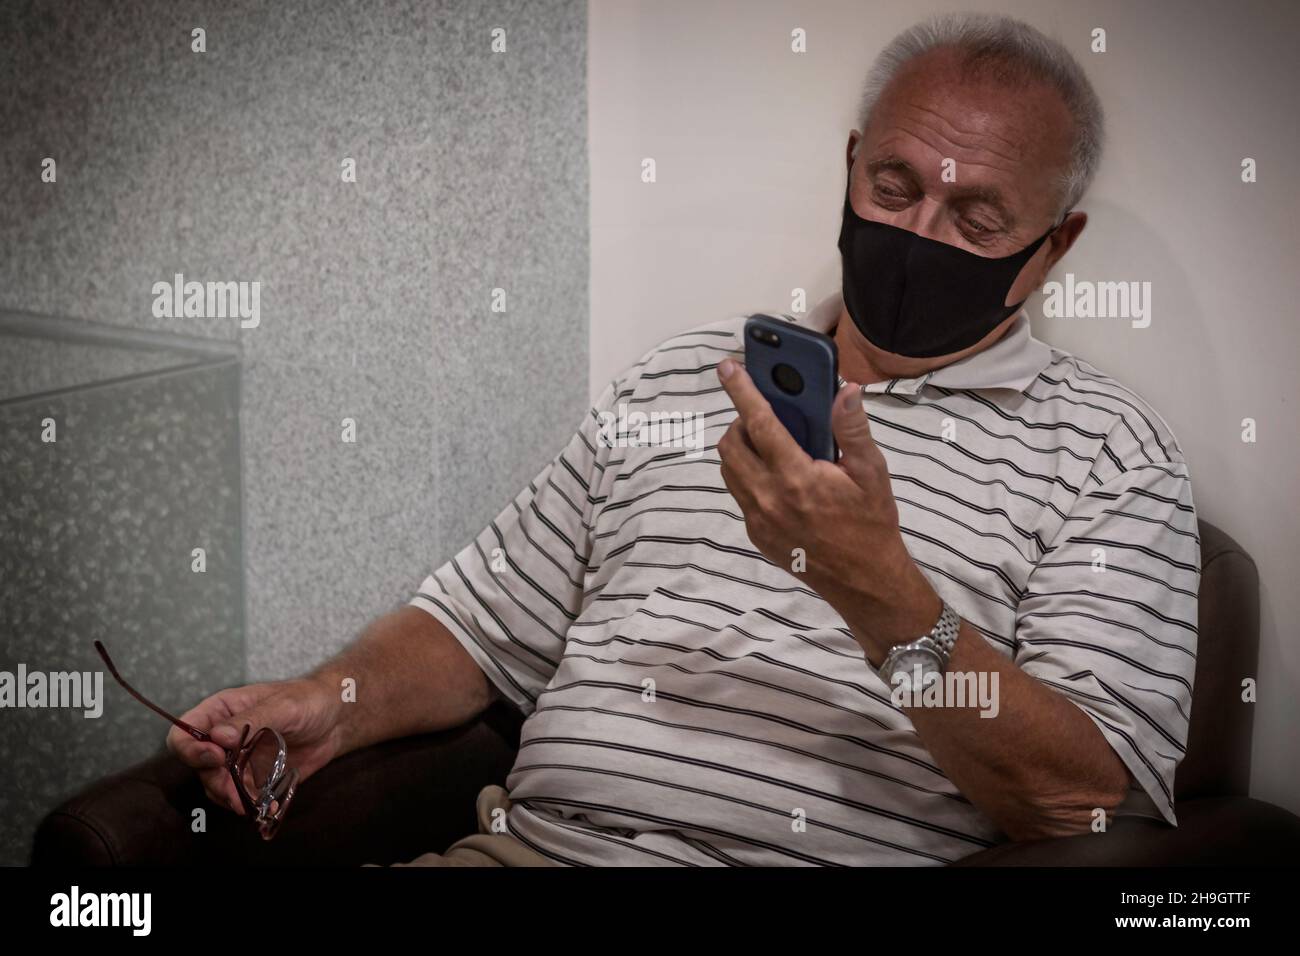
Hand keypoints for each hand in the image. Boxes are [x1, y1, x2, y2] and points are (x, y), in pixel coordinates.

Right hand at [167, 677, 343, 815]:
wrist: (335, 719)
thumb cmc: (307, 700)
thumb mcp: (283, 705)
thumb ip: (252, 719)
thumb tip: (218, 736)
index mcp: (221, 712)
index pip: (184, 733)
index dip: (191, 749)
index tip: (216, 758)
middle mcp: (222, 737)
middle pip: (198, 766)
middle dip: (215, 781)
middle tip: (236, 792)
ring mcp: (236, 759)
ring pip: (215, 786)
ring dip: (229, 798)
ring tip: (251, 804)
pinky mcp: (253, 777)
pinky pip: (240, 796)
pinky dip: (249, 805)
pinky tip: (267, 807)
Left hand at [716, 358, 941, 662]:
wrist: (865, 582)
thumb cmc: (871, 525)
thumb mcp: (872, 472)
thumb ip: (852, 429)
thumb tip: (845, 390)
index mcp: (797, 479)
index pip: (760, 423)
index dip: (742, 390)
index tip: (728, 367)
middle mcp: (770, 499)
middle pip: (731, 444)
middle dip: (740, 421)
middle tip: (765, 413)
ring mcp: (758, 519)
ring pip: (729, 469)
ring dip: (742, 448)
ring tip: (772, 441)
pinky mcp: (756, 534)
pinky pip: (739, 493)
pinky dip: (749, 475)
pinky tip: (778, 474)